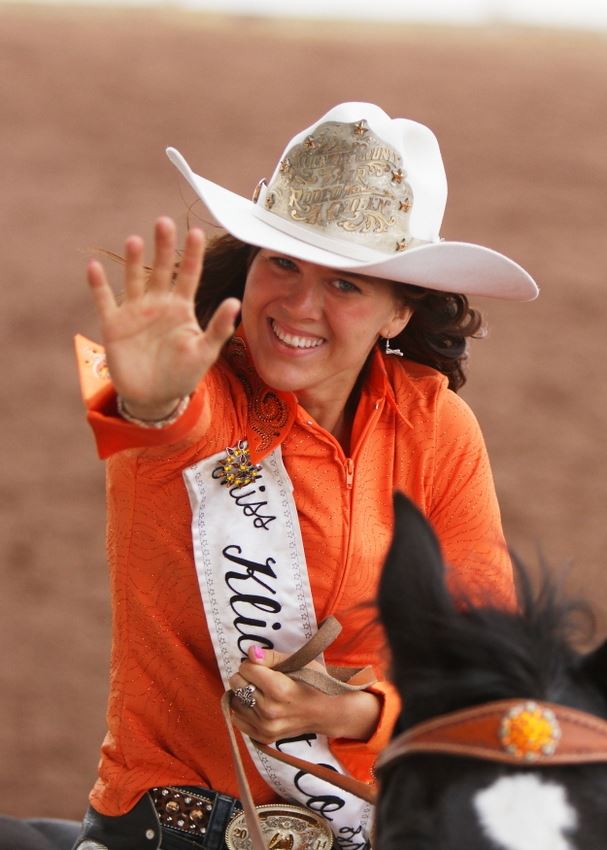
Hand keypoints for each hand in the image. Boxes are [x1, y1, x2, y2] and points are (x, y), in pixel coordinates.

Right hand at [87, 216, 239, 418]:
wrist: (154, 397)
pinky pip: (104, 300)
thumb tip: (235, 302)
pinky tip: (94, 268)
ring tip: (134, 240)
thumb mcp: (205, 352)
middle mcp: (158, 303)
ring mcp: (135, 311)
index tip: (197, 233)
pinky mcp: (114, 324)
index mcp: (181, 307)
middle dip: (162, 246)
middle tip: (164, 222)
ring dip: (132, 261)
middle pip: (160, 269)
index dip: (192, 254)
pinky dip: (98, 285)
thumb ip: (218, 328)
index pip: (189, 275)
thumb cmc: (183, 374)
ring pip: (133, 279)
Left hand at [229, 647, 380, 744]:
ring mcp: (266, 726)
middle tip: (261, 678)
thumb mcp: (298, 663)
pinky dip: (244, 711)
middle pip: (237, 684)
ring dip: (244, 694)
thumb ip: (272, 657)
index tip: (263, 666)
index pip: (245, 668)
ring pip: (235, 702)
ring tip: (260, 692)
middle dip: (246, 677)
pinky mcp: (264, 737)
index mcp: (278, 689)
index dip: (253, 663)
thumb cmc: (314, 682)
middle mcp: (269, 710)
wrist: (327, 712)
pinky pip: (238, 720)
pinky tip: (258, 706)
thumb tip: (251, 653)